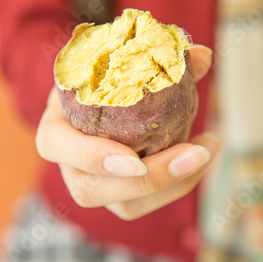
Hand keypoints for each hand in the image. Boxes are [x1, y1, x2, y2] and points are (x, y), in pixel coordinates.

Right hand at [36, 45, 219, 219]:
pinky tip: (202, 158)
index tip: (135, 159)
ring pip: (126, 205)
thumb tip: (204, 55)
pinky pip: (146, 205)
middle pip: (95, 189)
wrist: (97, 105)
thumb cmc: (102, 85)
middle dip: (152, 177)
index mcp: (55, 129)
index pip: (57, 146)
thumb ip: (157, 60)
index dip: (93, 157)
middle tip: (197, 153)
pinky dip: (179, 185)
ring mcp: (92, 187)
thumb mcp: (116, 68)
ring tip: (208, 150)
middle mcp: (68, 166)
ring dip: (174, 184)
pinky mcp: (117, 198)